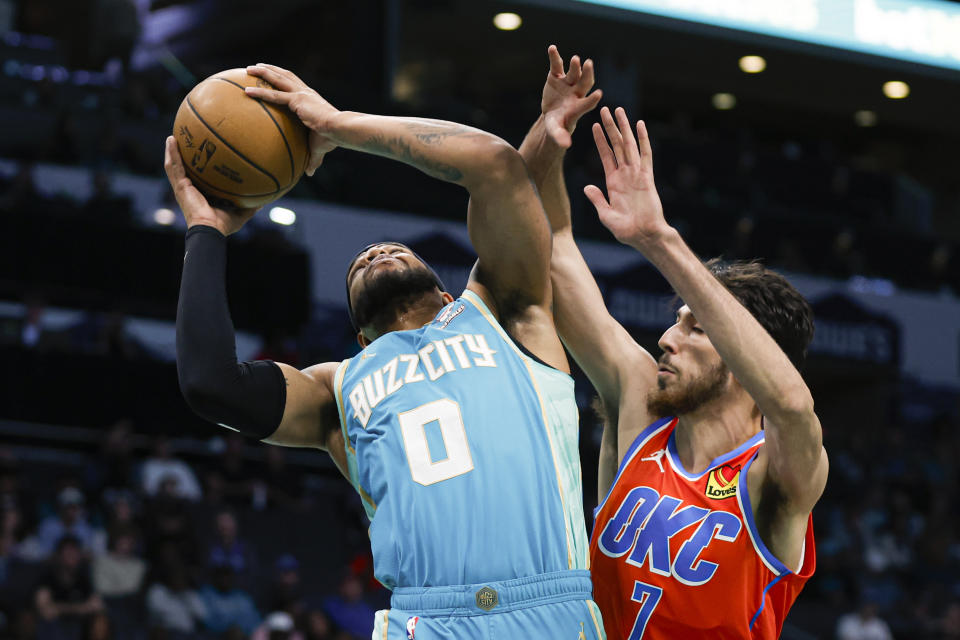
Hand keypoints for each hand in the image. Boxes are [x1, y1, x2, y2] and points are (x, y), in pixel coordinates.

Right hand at [163, 137, 256, 234]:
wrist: (210, 229)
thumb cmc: (223, 225)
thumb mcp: (240, 214)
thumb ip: (250, 206)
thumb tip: (264, 201)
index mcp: (200, 194)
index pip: (197, 177)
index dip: (197, 167)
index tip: (201, 154)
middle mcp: (189, 190)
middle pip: (184, 169)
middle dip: (182, 155)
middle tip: (184, 140)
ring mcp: (182, 187)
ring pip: (174, 165)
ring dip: (172, 151)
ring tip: (173, 136)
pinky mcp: (179, 186)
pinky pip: (174, 166)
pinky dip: (171, 153)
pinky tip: (171, 140)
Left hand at [244, 63, 338, 175]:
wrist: (339, 130)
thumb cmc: (331, 139)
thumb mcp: (319, 148)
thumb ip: (312, 159)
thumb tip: (309, 173)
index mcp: (310, 99)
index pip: (295, 84)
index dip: (284, 78)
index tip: (274, 75)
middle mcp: (305, 92)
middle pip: (285, 75)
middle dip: (271, 69)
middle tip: (257, 67)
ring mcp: (301, 94)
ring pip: (278, 78)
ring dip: (263, 72)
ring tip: (248, 69)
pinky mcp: (297, 100)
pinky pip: (274, 95)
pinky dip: (260, 92)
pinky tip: (247, 91)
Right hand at [540, 45, 602, 148]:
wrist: (553, 114)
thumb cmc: (557, 125)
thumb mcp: (557, 132)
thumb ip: (560, 136)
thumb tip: (565, 145)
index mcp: (578, 108)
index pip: (587, 103)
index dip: (592, 100)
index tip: (599, 95)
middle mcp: (576, 93)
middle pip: (585, 83)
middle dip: (587, 74)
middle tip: (589, 64)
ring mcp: (567, 83)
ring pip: (574, 73)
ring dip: (575, 66)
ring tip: (575, 59)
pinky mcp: (556, 77)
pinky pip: (556, 65)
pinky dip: (554, 57)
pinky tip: (552, 48)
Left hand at [584, 107, 668, 246]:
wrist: (644, 236)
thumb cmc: (626, 230)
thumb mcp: (606, 214)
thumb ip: (597, 199)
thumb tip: (587, 187)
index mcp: (613, 182)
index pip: (606, 155)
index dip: (600, 140)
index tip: (594, 126)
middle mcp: (625, 174)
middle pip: (617, 145)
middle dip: (610, 127)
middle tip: (604, 109)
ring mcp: (636, 174)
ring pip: (629, 145)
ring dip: (623, 127)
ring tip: (618, 110)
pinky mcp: (647, 177)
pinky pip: (645, 155)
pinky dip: (643, 139)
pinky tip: (639, 125)